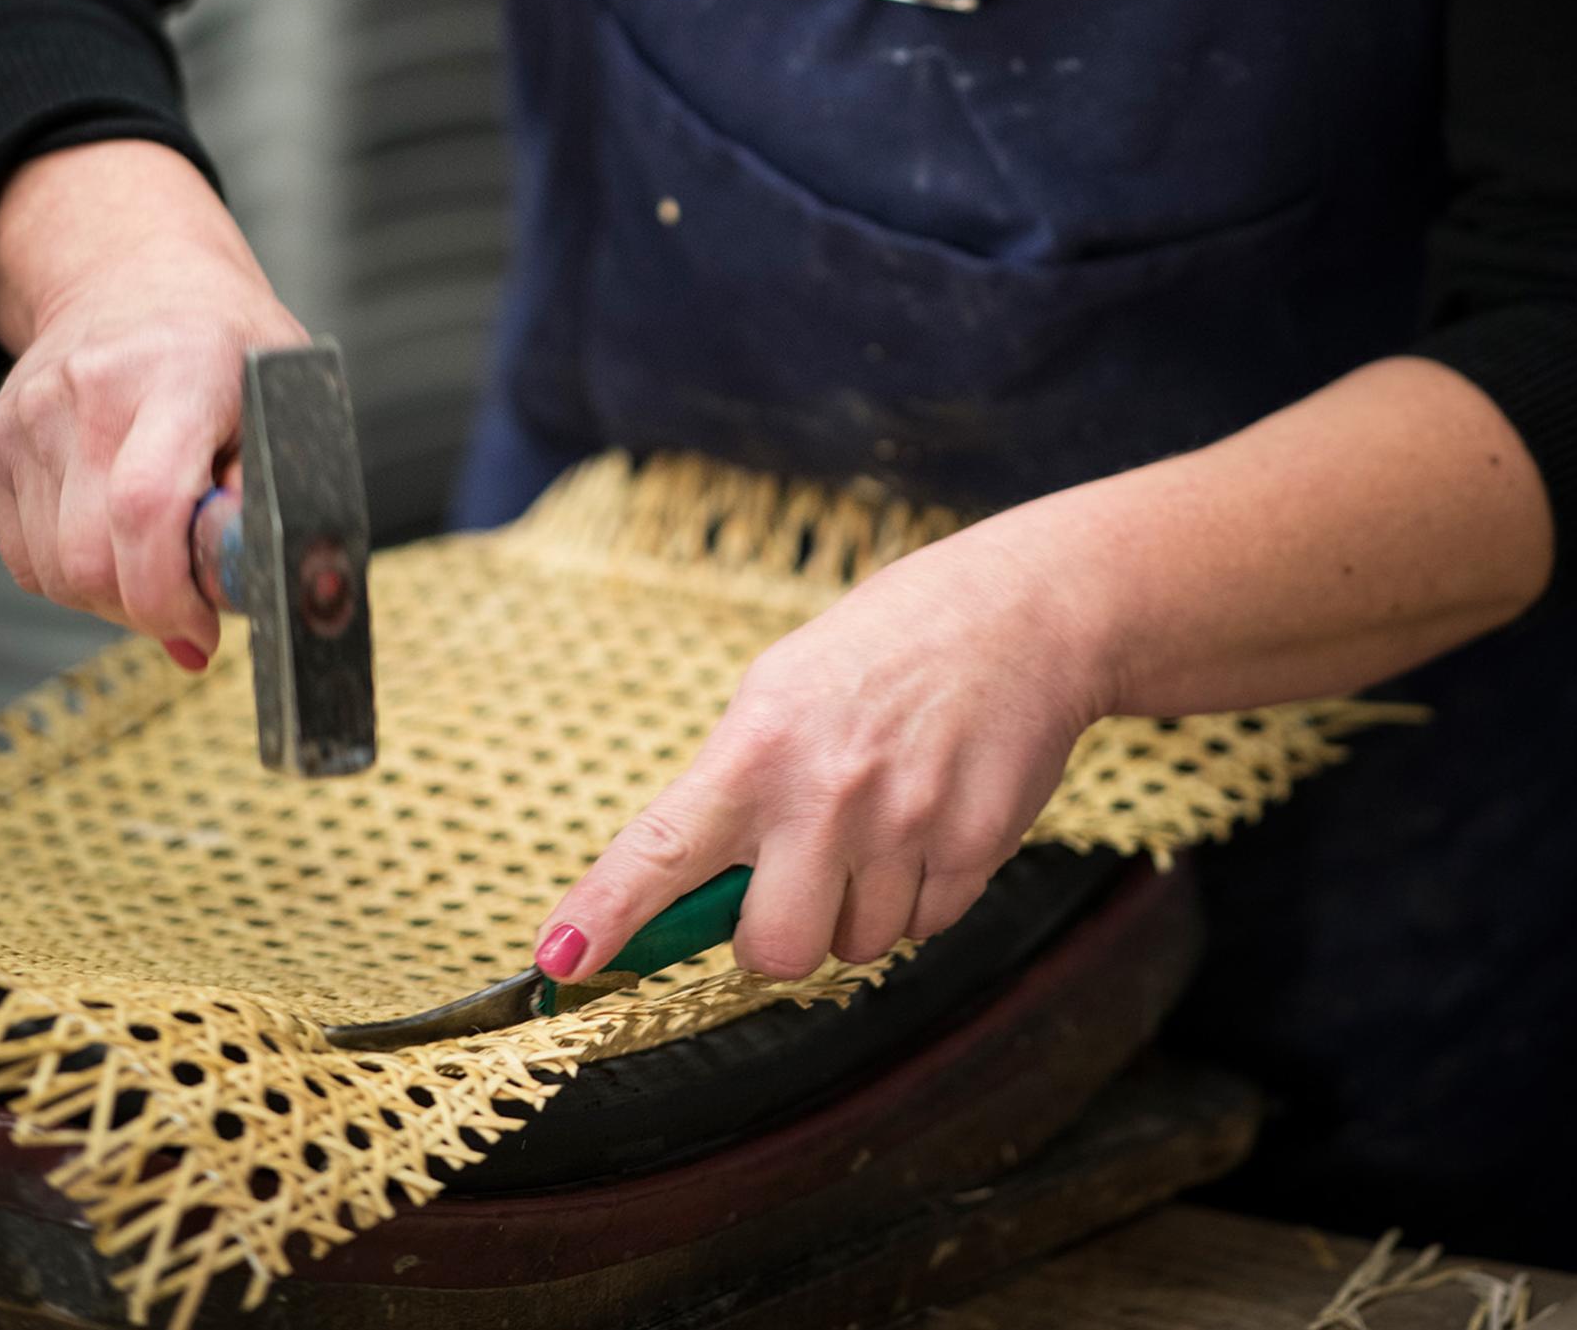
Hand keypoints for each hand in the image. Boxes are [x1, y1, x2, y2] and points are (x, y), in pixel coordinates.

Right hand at [0, 143, 304, 662]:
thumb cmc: (225, 342)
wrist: (135, 273)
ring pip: (52, 571)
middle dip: (143, 609)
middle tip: (190, 605)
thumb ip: (273, 486)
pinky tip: (113, 542)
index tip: (204, 624)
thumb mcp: (283, 394)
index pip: (145, 508)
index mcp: (182, 371)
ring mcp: (33, 410)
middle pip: (88, 556)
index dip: (169, 593)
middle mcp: (95, 386)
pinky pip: (23, 555)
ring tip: (157, 563)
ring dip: (108, 597)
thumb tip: (255, 583)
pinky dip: (69, 575)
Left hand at [530, 501, 1110, 985]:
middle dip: (780, 930)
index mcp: (757, 744)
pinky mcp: (974, 847)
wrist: (1020, 613)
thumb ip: (735, 790)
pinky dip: (920, 895)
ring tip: (883, 816)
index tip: (556, 962)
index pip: (662, 849)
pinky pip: (924, 929)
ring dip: (859, 907)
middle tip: (801, 871)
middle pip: (773, 950)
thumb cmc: (884, 650)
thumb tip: (691, 898)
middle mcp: (825, 792)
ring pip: (855, 947)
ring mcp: (905, 824)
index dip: (606, 914)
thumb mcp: (782, 691)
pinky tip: (931, 818)